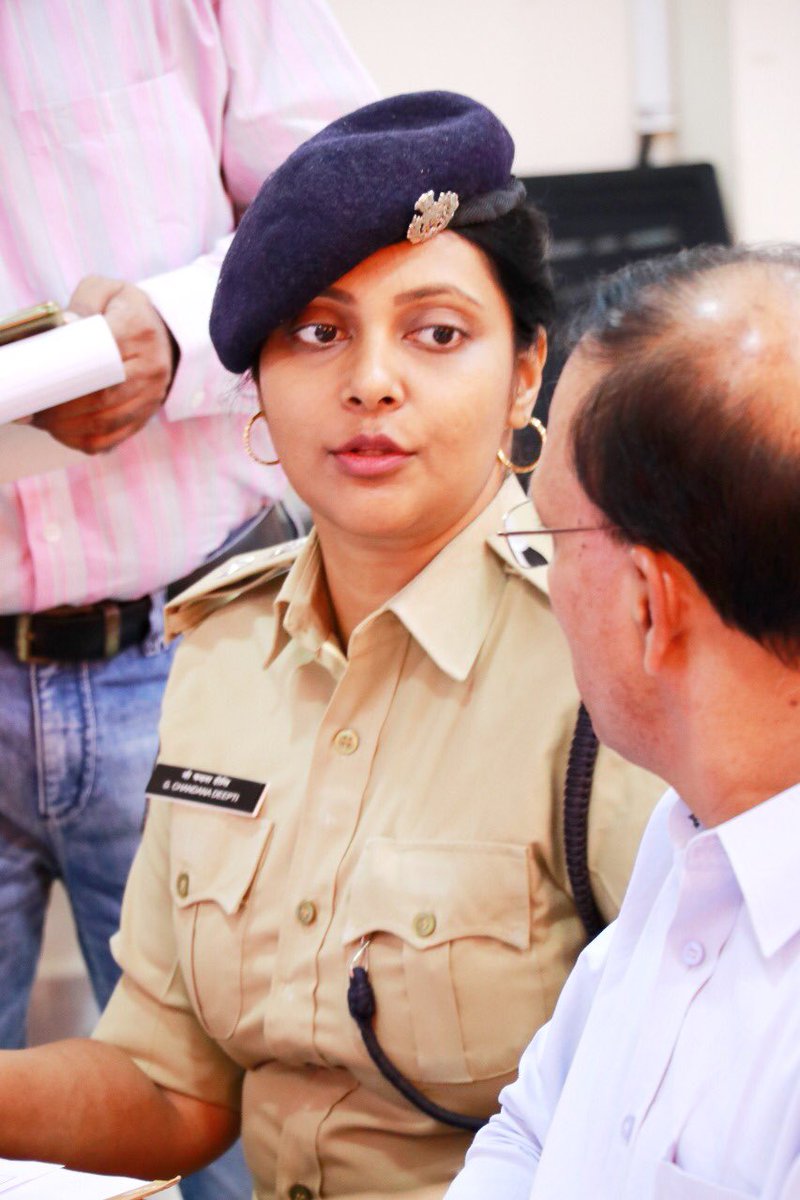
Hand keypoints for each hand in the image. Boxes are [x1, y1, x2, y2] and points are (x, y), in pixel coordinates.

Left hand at [33, 275, 177, 453]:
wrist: (163, 333)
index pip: (102, 359)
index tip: (40, 383)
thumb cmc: (125, 310)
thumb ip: (84, 303)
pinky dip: (83, 440)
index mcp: (139, 332)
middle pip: (102, 399)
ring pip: (106, 423)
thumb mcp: (106, 291)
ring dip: (68, 428)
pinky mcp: (146, 415)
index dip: (68, 376)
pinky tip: (63, 433)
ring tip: (44, 421)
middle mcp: (152, 367)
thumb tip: (65, 326)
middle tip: (34, 408)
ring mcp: (152, 396)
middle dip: (62, 410)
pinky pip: (113, 438)